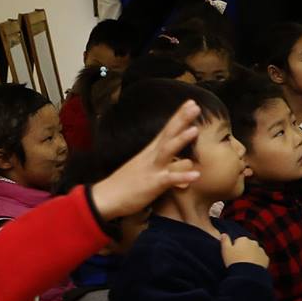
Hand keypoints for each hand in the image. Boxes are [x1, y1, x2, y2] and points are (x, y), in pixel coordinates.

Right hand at [89, 101, 201, 216]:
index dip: (178, 117)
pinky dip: (182, 177)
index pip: (166, 130)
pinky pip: (169, 180)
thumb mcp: (146, 169)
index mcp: (149, 152)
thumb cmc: (125, 184)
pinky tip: (196, 174)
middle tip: (195, 105)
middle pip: (168, 134)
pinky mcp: (152, 184)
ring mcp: (151, 169)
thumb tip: (187, 162)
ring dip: (180, 140)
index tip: (191, 103)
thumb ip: (165, 163)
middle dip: (181, 119)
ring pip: (167, 152)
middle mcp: (151, 157)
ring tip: (195, 129)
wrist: (105, 197)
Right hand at [221, 233, 268, 268]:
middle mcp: (254, 242)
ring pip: (255, 252)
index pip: (238, 241)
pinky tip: (253, 267)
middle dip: (245, 251)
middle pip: (248, 246)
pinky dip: (258, 262)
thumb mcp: (226, 250)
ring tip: (246, 265)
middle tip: (239, 261)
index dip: (235, 249)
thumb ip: (225, 241)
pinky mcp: (266, 258)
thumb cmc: (234, 261)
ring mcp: (261, 250)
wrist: (247, 274)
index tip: (233, 256)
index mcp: (243, 239)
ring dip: (252, 256)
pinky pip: (261, 259)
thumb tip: (223, 234)